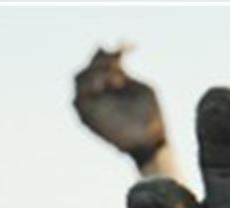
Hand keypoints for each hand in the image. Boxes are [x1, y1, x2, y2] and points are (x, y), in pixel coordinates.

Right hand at [73, 47, 165, 167]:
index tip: (127, 46)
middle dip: (101, 60)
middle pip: (85, 68)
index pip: (97, 61)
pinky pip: (77, 100)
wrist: (151, 139)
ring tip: (116, 77)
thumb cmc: (150, 115)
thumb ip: (123, 71)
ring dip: (95, 72)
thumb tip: (113, 48)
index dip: (107, 51)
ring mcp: (91, 106)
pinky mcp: (88, 119)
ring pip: (77, 79)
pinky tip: (111, 84)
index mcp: (109, 84)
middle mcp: (97, 94)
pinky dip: (91, 87)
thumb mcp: (140, 86)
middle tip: (118, 63)